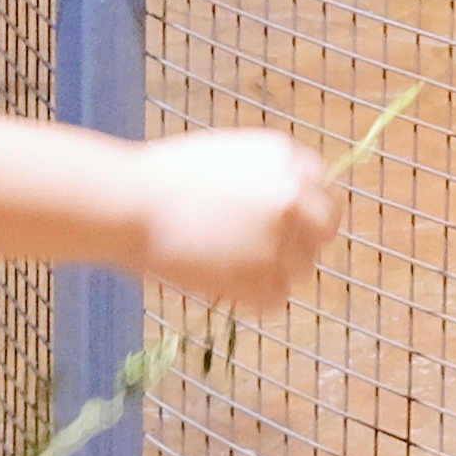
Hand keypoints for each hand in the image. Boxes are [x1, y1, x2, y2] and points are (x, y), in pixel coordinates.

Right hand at [131, 129, 341, 313]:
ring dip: (274, 271)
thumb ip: (265, 177)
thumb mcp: (228, 157)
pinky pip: (277, 298)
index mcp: (287, 157)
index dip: (303, 208)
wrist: (130, 202)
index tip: (284, 222)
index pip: (323, 188)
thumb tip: (288, 203)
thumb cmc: (163, 177)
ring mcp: (283, 237)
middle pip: (325, 228)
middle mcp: (294, 194)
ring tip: (228, 266)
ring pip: (303, 267)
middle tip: (267, 254)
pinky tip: (222, 285)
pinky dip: (253, 298)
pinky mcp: (265, 278)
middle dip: (302, 241)